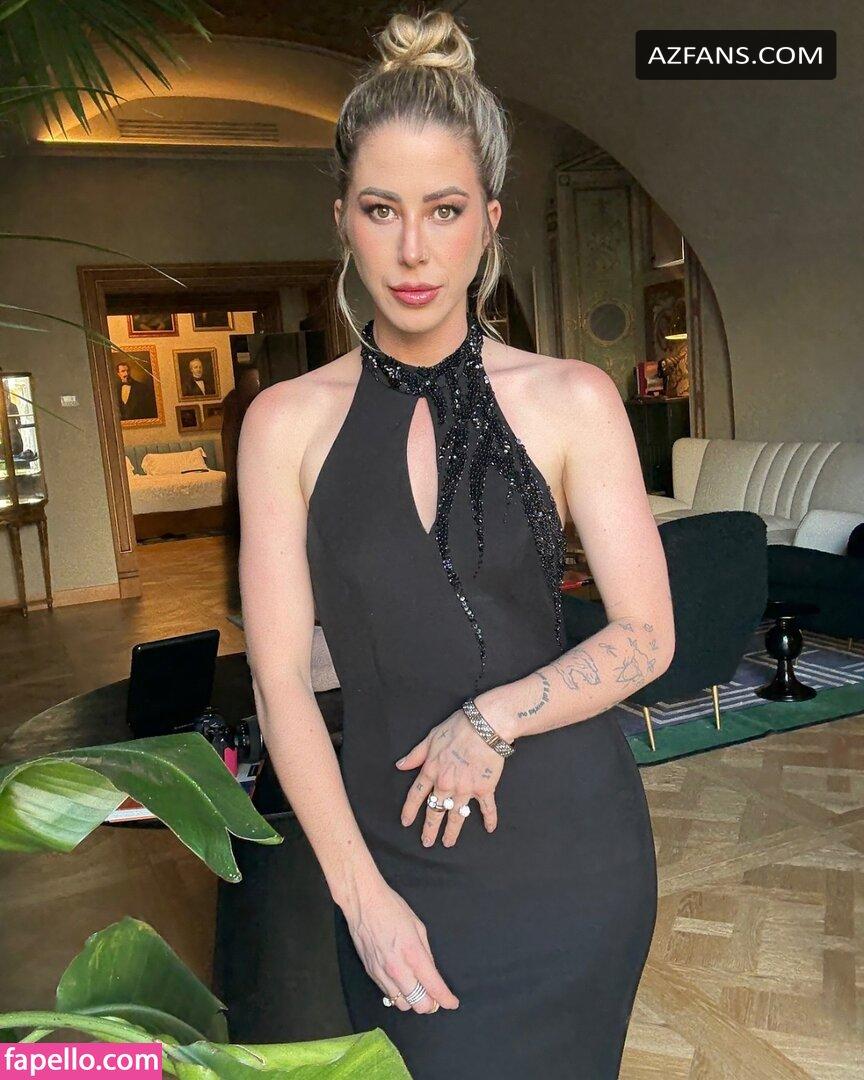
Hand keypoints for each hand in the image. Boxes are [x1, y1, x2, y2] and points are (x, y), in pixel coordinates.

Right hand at [340, 875, 459, 1013]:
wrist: (363, 903)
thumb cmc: (393, 908)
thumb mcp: (418, 926)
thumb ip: (426, 953)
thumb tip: (431, 972)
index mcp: (413, 954)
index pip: (433, 987)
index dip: (446, 999)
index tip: (453, 1003)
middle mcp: (397, 969)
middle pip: (418, 1005)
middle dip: (430, 1004)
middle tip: (434, 995)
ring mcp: (382, 973)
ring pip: (402, 1005)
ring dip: (413, 1000)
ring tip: (417, 989)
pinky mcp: (371, 973)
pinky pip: (388, 994)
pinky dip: (398, 994)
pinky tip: (402, 982)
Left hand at [395, 707, 504, 846]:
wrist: (485, 727)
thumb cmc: (457, 728)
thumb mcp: (430, 738)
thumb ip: (415, 755)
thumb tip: (400, 765)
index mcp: (431, 771)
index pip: (416, 796)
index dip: (409, 810)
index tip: (405, 822)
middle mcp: (446, 785)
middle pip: (434, 811)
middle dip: (429, 829)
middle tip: (426, 842)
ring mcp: (465, 790)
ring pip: (456, 817)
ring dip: (451, 832)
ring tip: (447, 843)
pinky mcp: (484, 789)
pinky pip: (486, 808)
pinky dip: (489, 819)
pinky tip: (489, 829)